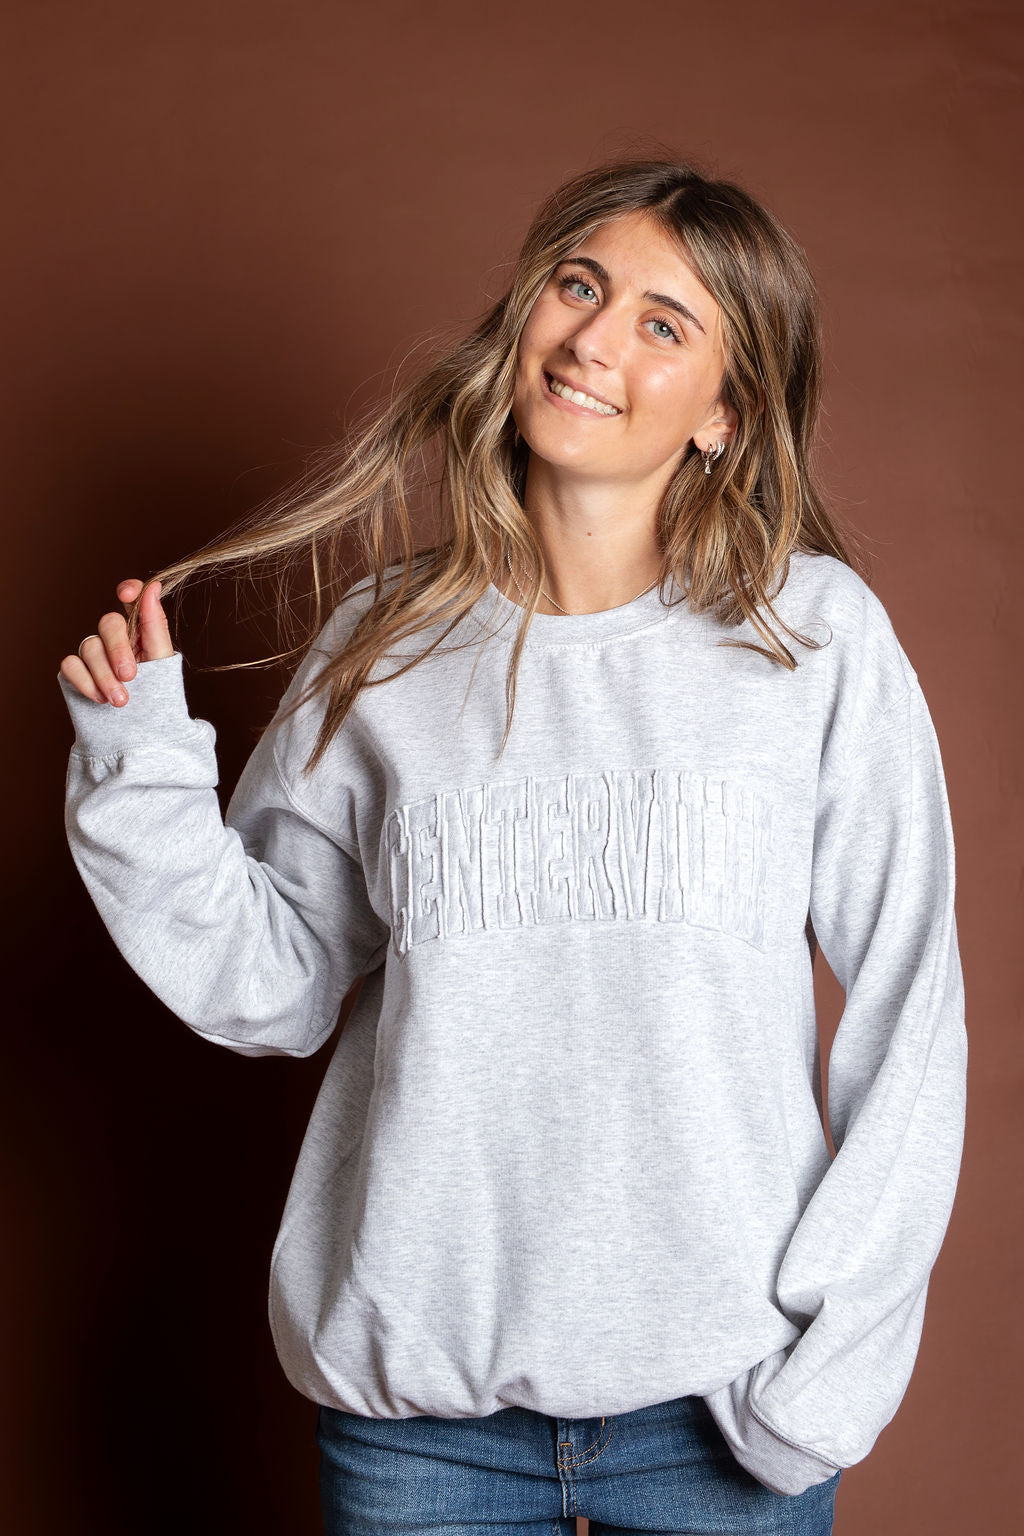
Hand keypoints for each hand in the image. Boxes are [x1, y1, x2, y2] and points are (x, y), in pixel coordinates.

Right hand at [59, 578, 175, 705]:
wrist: (139, 733)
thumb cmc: (155, 696)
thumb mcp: (161, 661)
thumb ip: (155, 624)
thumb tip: (155, 586)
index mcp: (139, 630)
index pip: (133, 598)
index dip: (130, 590)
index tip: (126, 594)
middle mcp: (114, 637)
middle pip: (108, 623)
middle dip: (118, 650)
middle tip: (130, 676)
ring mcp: (93, 653)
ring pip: (89, 646)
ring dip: (104, 675)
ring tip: (121, 700)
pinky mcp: (76, 671)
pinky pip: (70, 664)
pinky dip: (84, 681)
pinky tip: (99, 699)